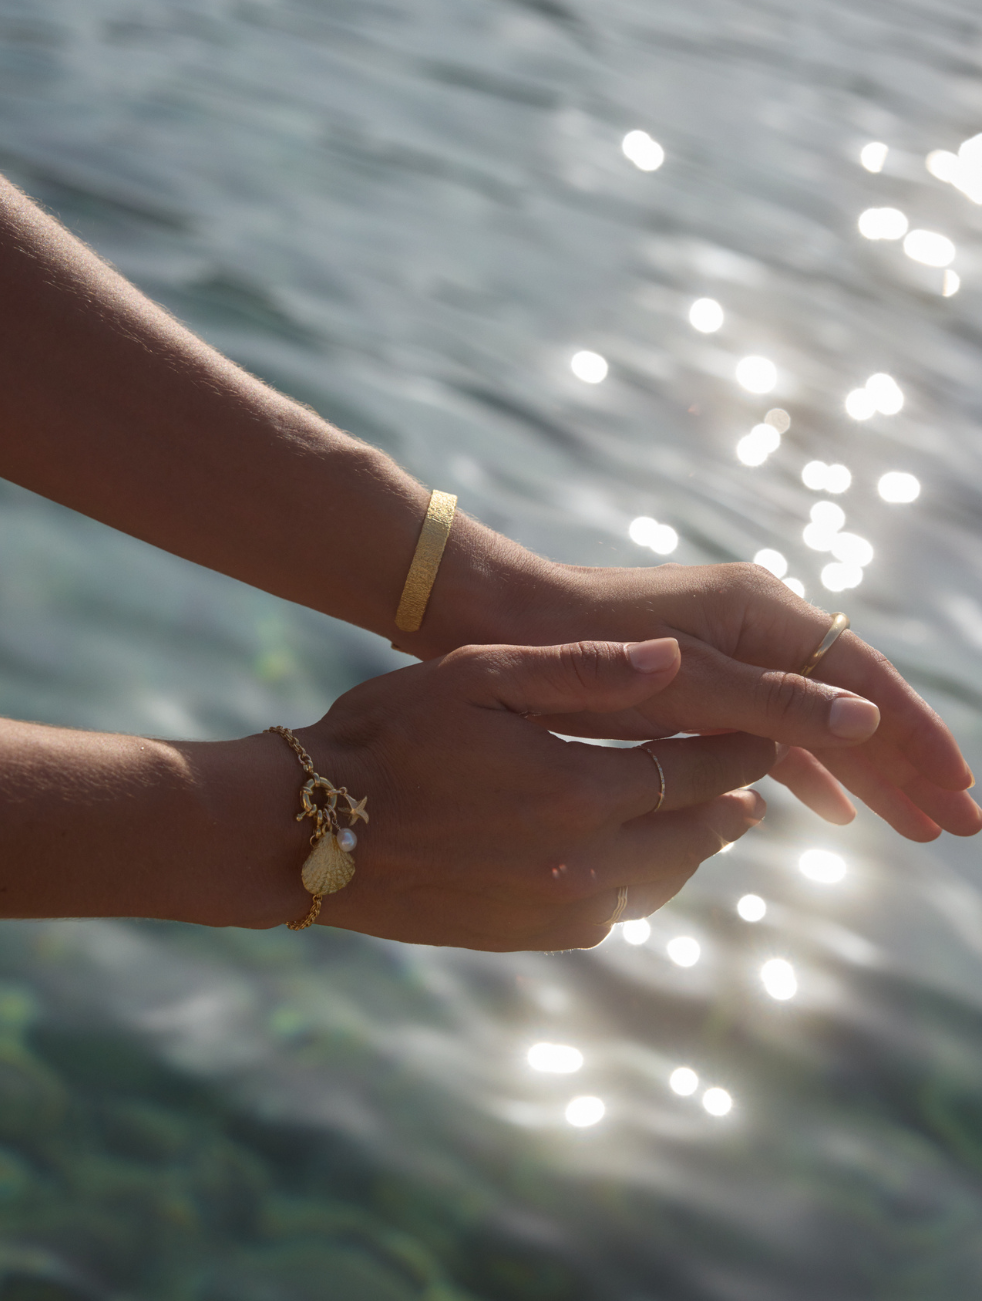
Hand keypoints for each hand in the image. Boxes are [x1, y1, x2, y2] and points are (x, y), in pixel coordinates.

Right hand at [286, 638, 770, 949]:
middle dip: (730, 797)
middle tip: (753, 776)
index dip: (737, 748)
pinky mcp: (530, 936)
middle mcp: (584, 861)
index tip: (764, 730)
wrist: (310, 834)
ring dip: (693, 844)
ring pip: (662, 879)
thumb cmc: (390, 737)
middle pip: (693, 832)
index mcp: (578, 789)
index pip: (694, 768)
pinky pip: (615, 911)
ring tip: (712, 816)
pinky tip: (640, 858)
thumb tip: (676, 658)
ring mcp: (558, 908)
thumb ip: (584, 669)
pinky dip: (644, 880)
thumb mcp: (479, 677)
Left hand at [459, 560, 979, 842]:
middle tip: (959, 825)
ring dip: (861, 773)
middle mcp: (755, 626)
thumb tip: (867, 722)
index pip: (862, 679)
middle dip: (904, 763)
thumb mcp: (683, 681)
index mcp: (760, 612)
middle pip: (849, 701)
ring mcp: (728, 653)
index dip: (914, 737)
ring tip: (914, 827)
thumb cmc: (586, 649)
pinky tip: (830, 808)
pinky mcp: (698, 683)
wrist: (503, 626)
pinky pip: (770, 729)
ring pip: (813, 720)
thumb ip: (771, 701)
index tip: (959, 791)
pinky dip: (802, 768)